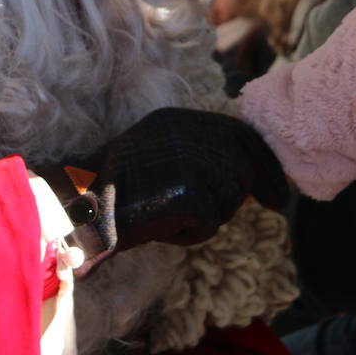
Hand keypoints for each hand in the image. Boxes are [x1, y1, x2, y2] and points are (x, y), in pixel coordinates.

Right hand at [40, 108, 289, 273]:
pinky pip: (206, 224)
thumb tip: (238, 175)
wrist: (75, 206)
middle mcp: (187, 133)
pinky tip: (159, 227)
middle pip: (241, 166)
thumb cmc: (108, 189)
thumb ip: (192, 154)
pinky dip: (188, 234)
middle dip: (247, 189)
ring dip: (206, 217)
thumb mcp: (153, 154)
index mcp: (176, 120)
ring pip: (226, 201)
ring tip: (164, 213)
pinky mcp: (190, 195)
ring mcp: (190, 163)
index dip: (264, 162)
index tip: (279, 192)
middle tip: (253, 204)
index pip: (239, 135)